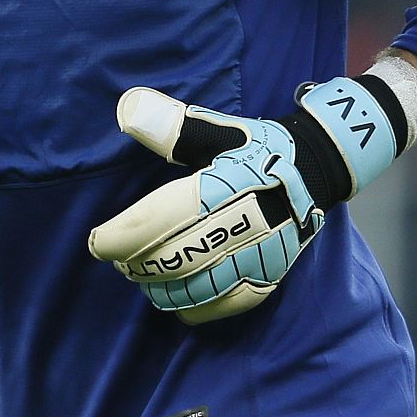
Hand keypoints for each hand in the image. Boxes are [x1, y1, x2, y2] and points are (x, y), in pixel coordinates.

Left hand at [88, 76, 398, 322]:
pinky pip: (226, 305)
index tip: (97, 243)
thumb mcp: (217, 130)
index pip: (164, 216)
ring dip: (160, 288)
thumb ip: (173, 125)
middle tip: (117, 256)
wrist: (319, 168)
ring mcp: (264, 255)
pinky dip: (193, 307)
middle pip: (177, 257)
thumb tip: (128, 109)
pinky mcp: (273, 276)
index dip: (124, 234)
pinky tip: (173, 298)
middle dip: (138, 262)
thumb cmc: (255, 147)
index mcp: (227, 184)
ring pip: (199, 288)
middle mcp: (249, 223)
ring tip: (140, 275)